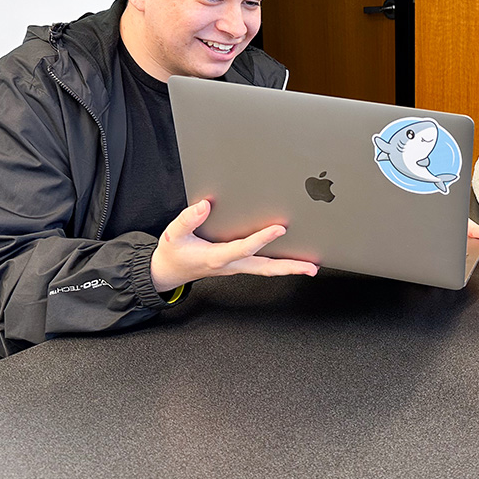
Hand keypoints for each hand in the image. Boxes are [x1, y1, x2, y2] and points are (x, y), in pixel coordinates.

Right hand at [150, 199, 318, 292]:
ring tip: (311, 266)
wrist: (168, 272)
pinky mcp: (238, 265)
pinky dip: (279, 264)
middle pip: (265, 268)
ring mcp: (236, 267)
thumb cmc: (174, 253)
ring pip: (267, 269)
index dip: (263, 238)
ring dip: (289, 268)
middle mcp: (230, 265)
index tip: (280, 228)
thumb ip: (187, 220)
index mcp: (215, 258)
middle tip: (310, 267)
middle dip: (289, 267)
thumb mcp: (173, 235)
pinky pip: (262, 265)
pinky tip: (292, 259)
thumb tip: (204, 205)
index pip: (244, 248)